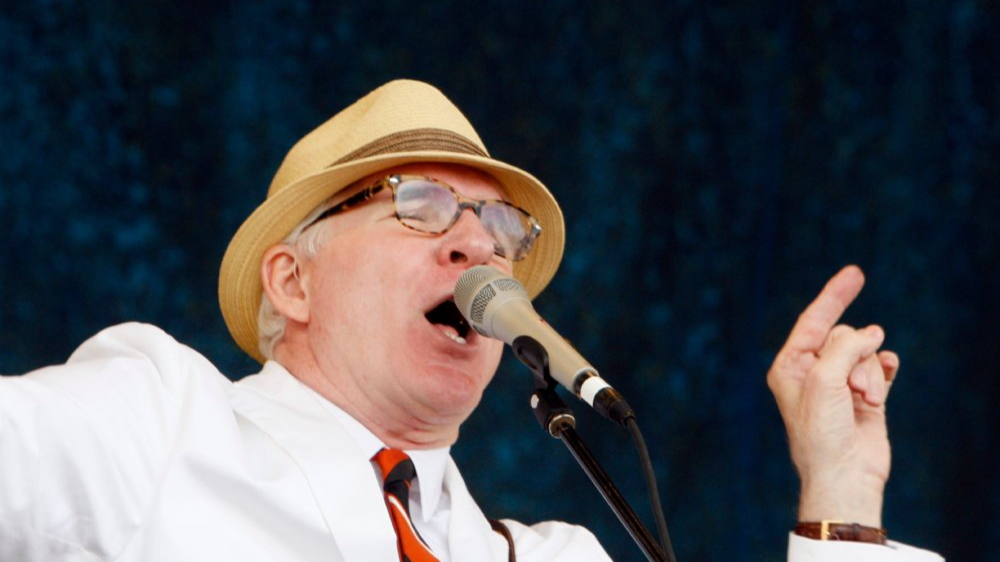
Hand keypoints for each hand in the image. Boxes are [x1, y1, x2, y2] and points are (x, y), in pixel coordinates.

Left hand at [767, 266, 899, 526]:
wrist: (844, 474)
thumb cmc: (821, 431)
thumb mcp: (824, 379)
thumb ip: (845, 346)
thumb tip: (873, 333)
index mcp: (789, 365)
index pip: (813, 320)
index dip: (833, 295)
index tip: (855, 272)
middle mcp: (812, 370)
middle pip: (844, 336)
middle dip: (855, 355)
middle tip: (853, 387)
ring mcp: (840, 381)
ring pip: (866, 352)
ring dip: (870, 373)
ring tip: (865, 399)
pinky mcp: (865, 394)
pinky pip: (880, 365)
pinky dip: (885, 371)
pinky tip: (883, 383)